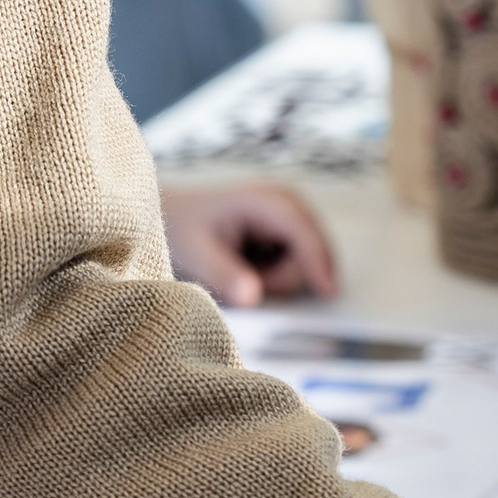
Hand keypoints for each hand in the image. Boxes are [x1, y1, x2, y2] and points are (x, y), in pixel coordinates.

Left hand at [159, 180, 339, 309]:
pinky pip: (298, 264)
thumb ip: (224, 275)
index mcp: (264, 200)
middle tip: (245, 282)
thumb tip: (253, 298)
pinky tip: (253, 270)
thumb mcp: (196, 255)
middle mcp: (284, 203)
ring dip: (278, 278)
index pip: (301, 230)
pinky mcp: (287, 232)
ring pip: (306, 261)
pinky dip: (277, 275)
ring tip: (242, 273)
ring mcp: (289, 217)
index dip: (317, 260)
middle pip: (310, 249)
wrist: (170, 219)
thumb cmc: (181, 230)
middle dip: (284, 276)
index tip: (327, 292)